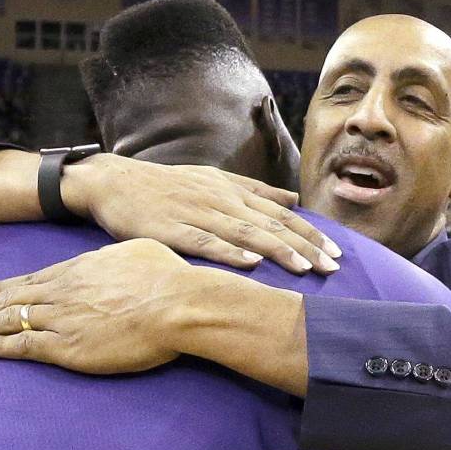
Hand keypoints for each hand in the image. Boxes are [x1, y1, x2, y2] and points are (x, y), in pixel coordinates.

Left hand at [0, 239, 193, 373]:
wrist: (177, 303)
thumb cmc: (167, 277)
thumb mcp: (137, 252)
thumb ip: (113, 259)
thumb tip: (109, 262)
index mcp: (77, 269)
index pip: (28, 280)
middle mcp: (62, 291)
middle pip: (10, 299)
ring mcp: (63, 318)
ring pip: (9, 320)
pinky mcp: (69, 346)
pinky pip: (24, 345)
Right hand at [64, 155, 340, 274]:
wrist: (114, 182)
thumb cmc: (165, 186)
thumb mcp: (214, 180)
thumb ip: (255, 191)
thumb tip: (294, 198)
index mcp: (232, 190)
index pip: (281, 213)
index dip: (310, 233)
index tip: (336, 254)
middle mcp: (221, 200)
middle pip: (271, 224)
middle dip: (305, 246)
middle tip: (333, 267)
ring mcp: (197, 212)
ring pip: (245, 233)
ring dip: (278, 251)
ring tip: (304, 269)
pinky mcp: (171, 228)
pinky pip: (205, 241)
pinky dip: (230, 251)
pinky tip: (251, 263)